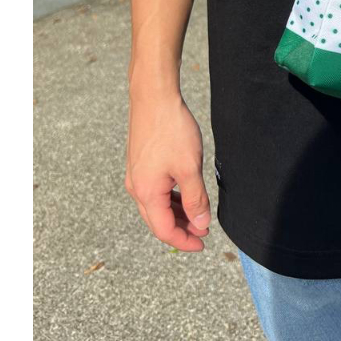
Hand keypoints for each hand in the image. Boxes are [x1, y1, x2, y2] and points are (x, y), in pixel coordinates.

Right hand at [125, 88, 210, 251]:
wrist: (154, 97)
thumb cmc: (171, 130)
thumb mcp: (190, 168)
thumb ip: (196, 199)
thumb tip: (200, 224)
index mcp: (147, 193)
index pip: (164, 230)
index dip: (184, 241)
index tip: (203, 243)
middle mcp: (137, 187)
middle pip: (158, 220)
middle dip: (181, 229)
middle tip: (203, 231)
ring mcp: (137, 175)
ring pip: (157, 205)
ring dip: (177, 213)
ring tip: (198, 215)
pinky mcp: (141, 163)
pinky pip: (155, 190)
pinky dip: (171, 198)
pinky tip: (186, 194)